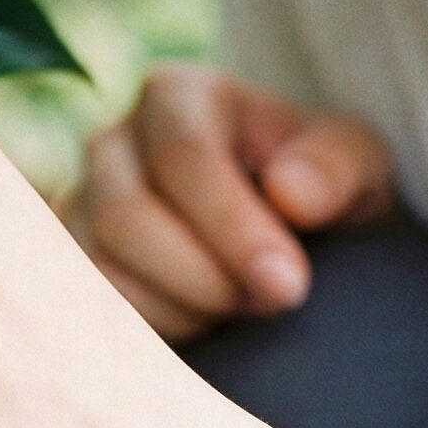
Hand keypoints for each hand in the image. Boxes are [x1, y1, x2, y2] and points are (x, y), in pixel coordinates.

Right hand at [62, 66, 395, 342]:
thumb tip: (288, 194)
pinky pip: (89, 309)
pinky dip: (151, 332)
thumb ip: (335, 168)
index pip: (181, 156)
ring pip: (99, 268)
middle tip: (271, 304)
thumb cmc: (319, 186)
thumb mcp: (356, 163)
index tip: (288, 286)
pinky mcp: (71, 262)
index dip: (232, 228)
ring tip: (241, 311)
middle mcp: (111, 140)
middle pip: (126, 216)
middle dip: (205, 278)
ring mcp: (79, 202)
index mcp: (175, 95)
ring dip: (180, 311)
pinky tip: (203, 326)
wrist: (286, 226)